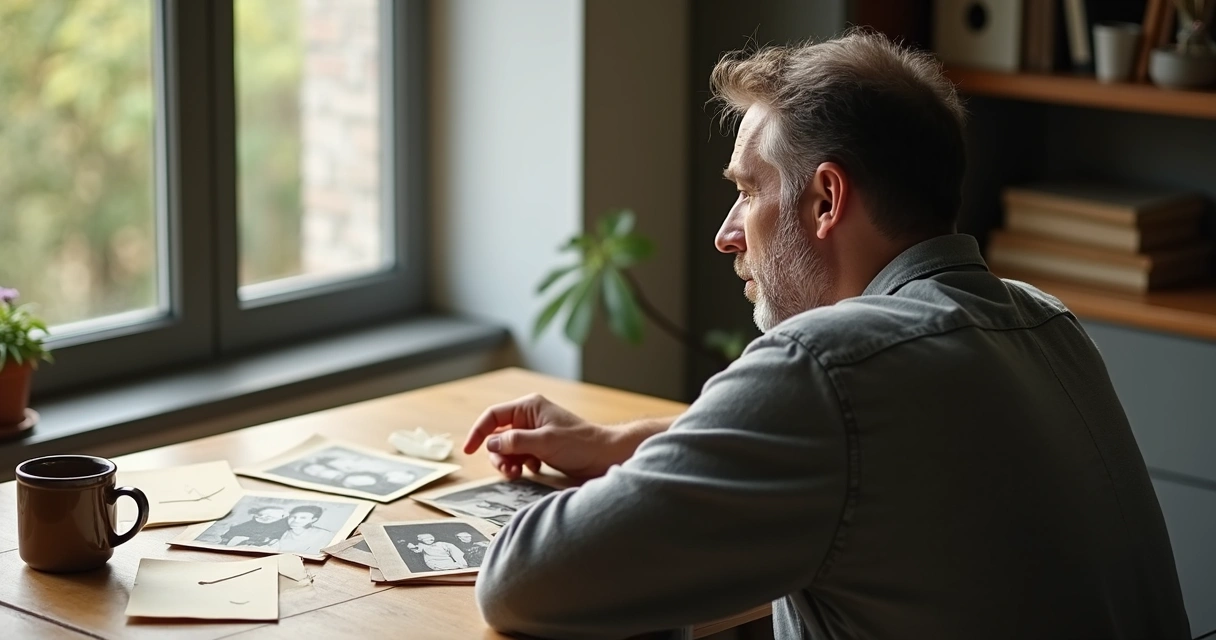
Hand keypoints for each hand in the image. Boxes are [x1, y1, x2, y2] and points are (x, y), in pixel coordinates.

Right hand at [463, 393, 628, 479]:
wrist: (604, 456)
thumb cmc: (580, 444)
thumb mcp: (544, 442)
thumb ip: (515, 442)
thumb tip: (491, 445)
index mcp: (529, 407)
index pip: (493, 416)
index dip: (479, 432)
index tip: (469, 450)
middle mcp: (530, 418)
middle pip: (498, 435)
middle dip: (498, 454)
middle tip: (507, 470)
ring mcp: (535, 433)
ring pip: (508, 448)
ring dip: (508, 462)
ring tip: (517, 473)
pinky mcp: (542, 448)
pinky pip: (520, 456)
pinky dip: (521, 465)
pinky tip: (534, 470)